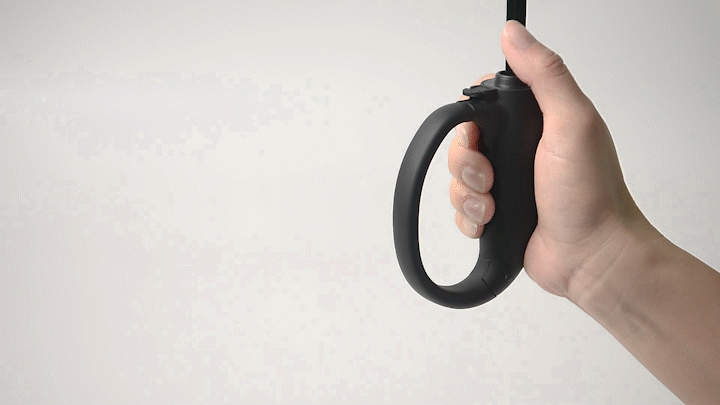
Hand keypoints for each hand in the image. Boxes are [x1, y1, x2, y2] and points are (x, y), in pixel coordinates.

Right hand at [448, 21, 656, 297]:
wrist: (592, 258)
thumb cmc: (591, 196)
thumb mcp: (573, 123)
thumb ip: (544, 75)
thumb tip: (515, 34)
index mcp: (536, 122)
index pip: (484, 105)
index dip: (472, 117)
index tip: (483, 133)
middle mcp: (519, 151)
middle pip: (463, 143)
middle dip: (467, 163)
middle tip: (491, 177)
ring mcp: (506, 185)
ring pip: (457, 180)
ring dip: (468, 195)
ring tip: (495, 207)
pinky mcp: (496, 216)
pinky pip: (461, 210)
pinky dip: (470, 219)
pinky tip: (492, 224)